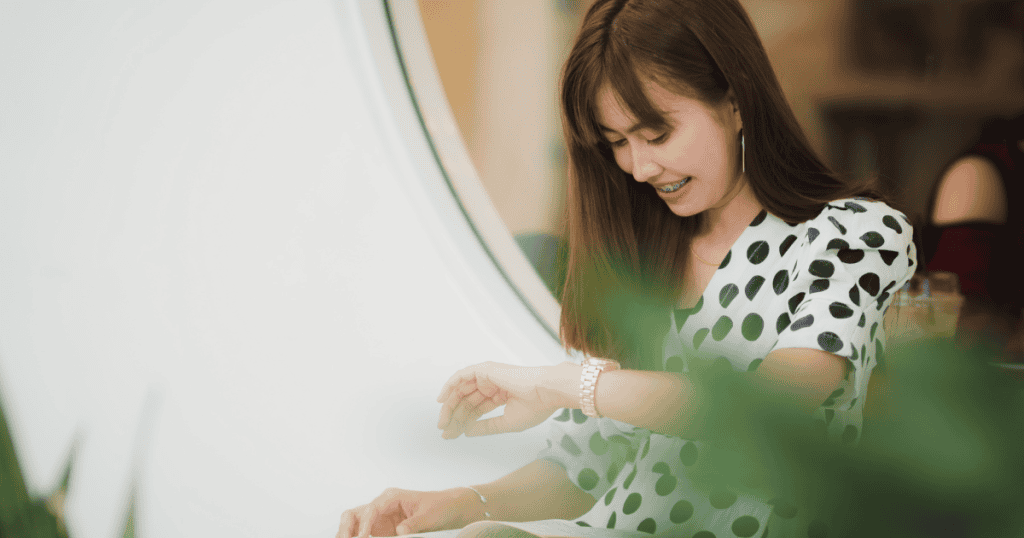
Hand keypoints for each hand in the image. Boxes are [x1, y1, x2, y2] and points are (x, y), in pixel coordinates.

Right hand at [337, 487, 481, 537]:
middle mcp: (382, 506)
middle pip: (355, 513)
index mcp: (392, 497)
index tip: (363, 537)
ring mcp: (380, 518)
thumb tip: (400, 531)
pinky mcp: (382, 529)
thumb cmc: (440, 506)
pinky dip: (358, 537)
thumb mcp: (430, 515)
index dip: (364, 524)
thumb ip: (414, 524)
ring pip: (355, 523)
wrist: (449, 508)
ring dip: (348, 533)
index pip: (371, 509)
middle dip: (347, 527)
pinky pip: (365, 533)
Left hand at [436, 361, 576, 437]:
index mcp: (500, 395)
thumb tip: (467, 432)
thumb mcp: (506, 423)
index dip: (462, 423)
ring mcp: (488, 376)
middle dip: (454, 417)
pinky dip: (450, 386)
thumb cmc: (536, 406)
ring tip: (442, 422)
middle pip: (466, 402)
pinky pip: (462, 376)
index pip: (476, 410)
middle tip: (444, 431)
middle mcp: (492, 384)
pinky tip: (442, 400)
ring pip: (462, 391)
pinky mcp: (485, 370)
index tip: (451, 436)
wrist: (547, 392)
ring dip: (450, 406)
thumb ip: (486, 427)